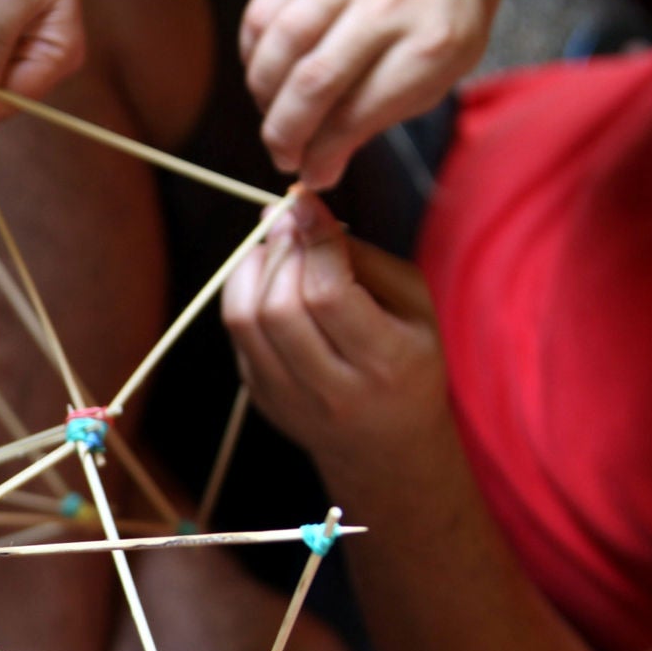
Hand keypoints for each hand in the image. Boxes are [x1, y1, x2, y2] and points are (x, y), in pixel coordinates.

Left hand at [221, 193, 447, 474]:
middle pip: (279, 307)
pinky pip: (237, 333)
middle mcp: (331, 389)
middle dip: (281, 251)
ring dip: (254, 268)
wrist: (386, 446)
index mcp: (383, 363)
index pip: (329, 295)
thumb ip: (364, 258)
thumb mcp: (414, 306)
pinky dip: (246, 293)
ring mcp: (286, 399)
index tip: (306, 203)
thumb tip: (303, 214)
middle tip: (290, 222)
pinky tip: (269, 279)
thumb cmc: (408, 360)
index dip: (314, 240)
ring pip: (245, 320)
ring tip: (278, 246)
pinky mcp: (259, 397)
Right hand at [241, 0, 513, 188]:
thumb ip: (381, 116)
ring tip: (273, 113)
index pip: (354, 117)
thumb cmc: (447, 5)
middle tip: (282, 155)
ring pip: (278, 47)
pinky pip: (261, 13)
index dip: (320, 158)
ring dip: (262, 96)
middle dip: (284, 136)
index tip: (310, 174)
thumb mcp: (442, 68)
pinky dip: (253, 53)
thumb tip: (320, 167)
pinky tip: (268, 70)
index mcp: (433, 44)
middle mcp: (389, 4)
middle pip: (310, 85)